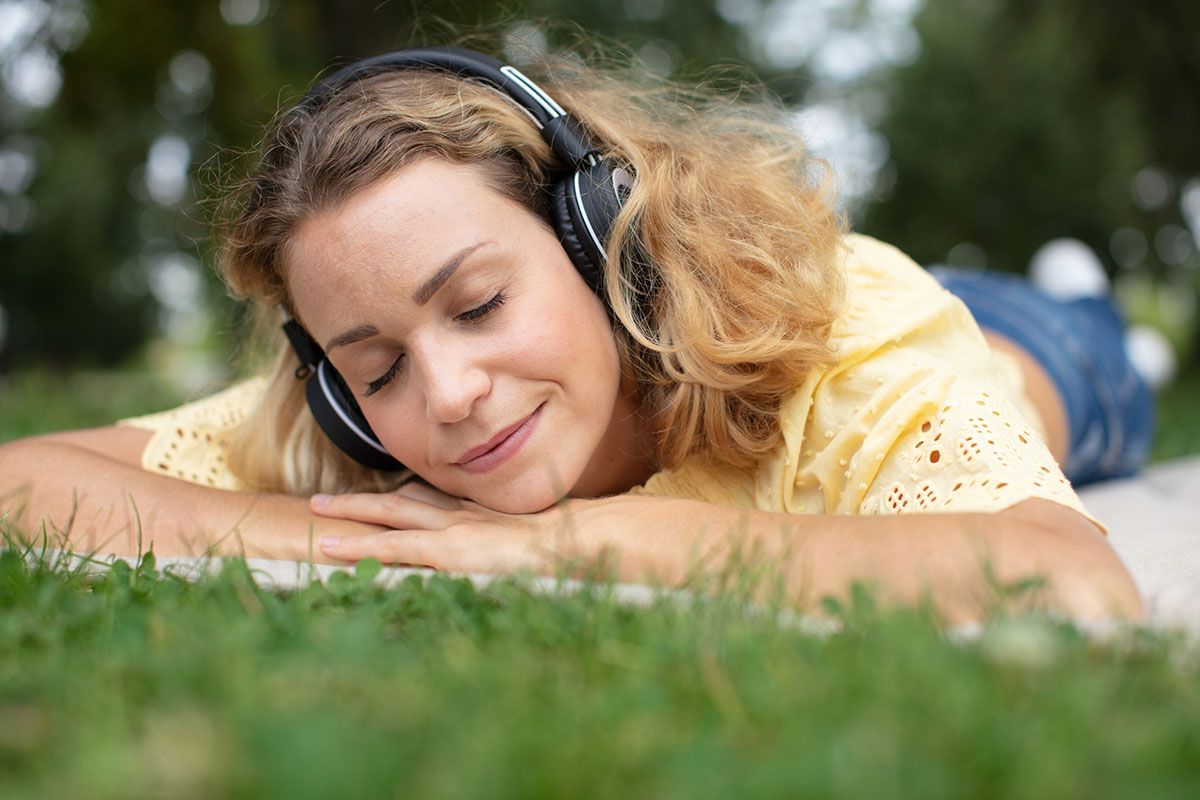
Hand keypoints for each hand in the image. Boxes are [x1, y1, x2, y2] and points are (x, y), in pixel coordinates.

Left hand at [309, 482, 588, 574]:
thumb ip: (520, 542)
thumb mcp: (539, 542)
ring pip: (388, 516)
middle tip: (327, 500)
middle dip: (364, 500)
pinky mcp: (445, 550)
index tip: (380, 499)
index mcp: (482, 514)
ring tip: (315, 513)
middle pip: (402, 501)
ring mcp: (451, 530)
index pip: (433, 501)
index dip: (402, 499)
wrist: (575, 544)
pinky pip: (393, 546)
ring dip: (351, 514)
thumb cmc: (566, 546)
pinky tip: (333, 547)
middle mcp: (461, 515)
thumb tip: (516, 553)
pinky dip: (361, 545)